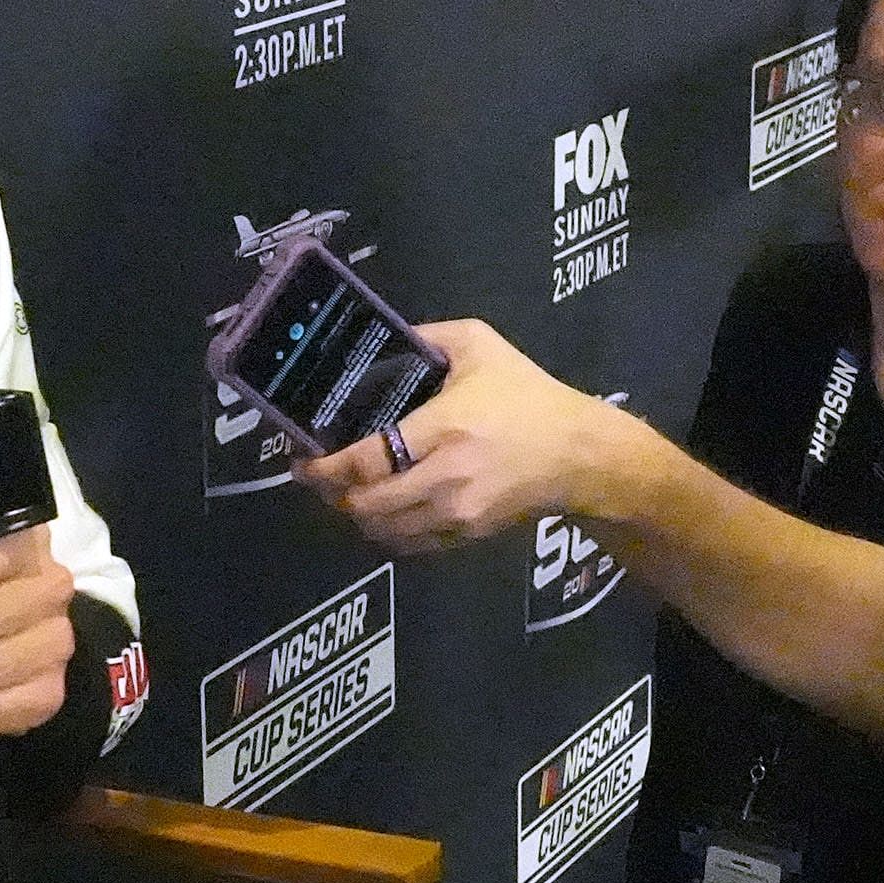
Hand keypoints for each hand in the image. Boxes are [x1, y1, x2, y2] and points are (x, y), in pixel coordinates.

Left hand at [295, 319, 621, 553]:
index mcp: (445, 427)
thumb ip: (426, 336)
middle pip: (368, 504)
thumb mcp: (480, 345)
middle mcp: (446, 477)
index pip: (369, 460)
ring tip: (348, 492)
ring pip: (384, 531)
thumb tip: (381, 341)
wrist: (579, 454)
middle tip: (320, 476)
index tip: (304, 459)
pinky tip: (382, 510)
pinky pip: (410, 545)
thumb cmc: (528, 395)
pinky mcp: (467, 535)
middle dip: (334, 494)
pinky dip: (387, 532)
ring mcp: (457, 512)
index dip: (327, 467)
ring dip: (357, 515)